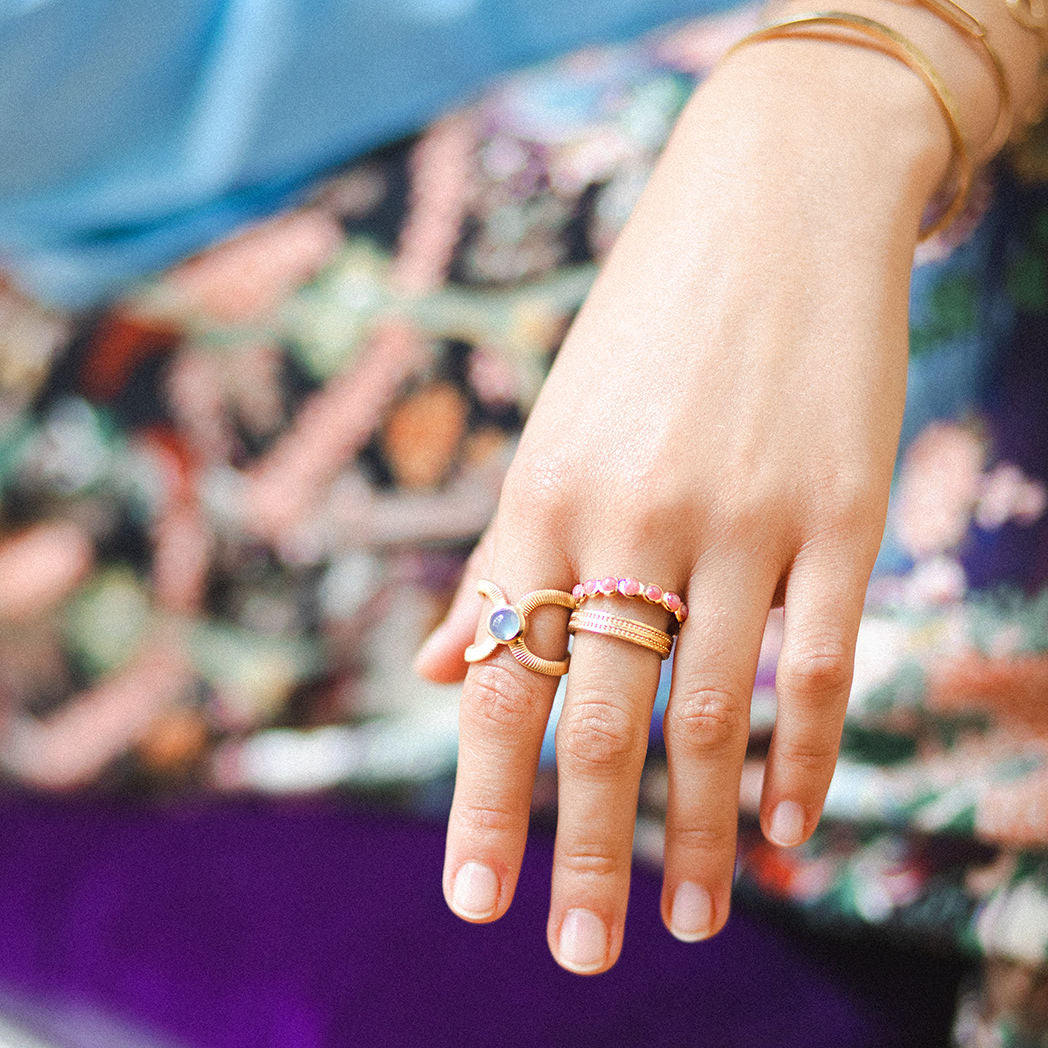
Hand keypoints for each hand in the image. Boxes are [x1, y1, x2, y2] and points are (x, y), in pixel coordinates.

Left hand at [417, 42, 947, 971]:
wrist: (770, 202)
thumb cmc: (645, 335)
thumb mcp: (551, 439)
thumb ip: (500, 565)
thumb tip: (439, 677)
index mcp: (543, 499)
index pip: (502, 682)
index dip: (484, 798)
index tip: (476, 899)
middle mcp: (630, 517)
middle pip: (598, 718)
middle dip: (583, 847)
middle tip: (580, 954)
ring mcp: (739, 517)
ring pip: (709, 712)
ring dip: (694, 832)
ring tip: (690, 921)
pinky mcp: (836, 511)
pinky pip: (817, 662)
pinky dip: (799, 759)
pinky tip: (784, 830)